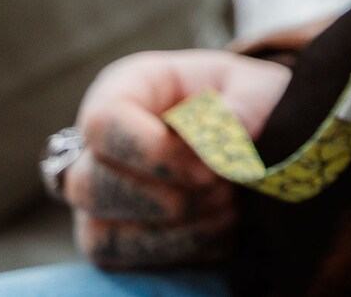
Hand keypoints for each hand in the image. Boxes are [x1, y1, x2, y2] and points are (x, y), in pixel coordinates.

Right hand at [65, 49, 290, 269]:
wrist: (262, 140)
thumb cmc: (251, 103)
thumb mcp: (259, 90)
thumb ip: (245, 106)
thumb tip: (223, 137)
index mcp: (128, 88)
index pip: (103, 123)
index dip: (151, 151)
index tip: (208, 167)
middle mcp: (98, 145)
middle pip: (88, 185)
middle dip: (167, 197)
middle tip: (223, 185)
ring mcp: (100, 197)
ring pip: (100, 234)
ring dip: (175, 229)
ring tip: (230, 204)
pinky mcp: (115, 239)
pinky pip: (126, 262)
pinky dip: (181, 250)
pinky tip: (224, 227)